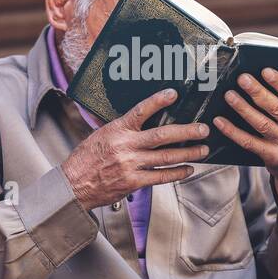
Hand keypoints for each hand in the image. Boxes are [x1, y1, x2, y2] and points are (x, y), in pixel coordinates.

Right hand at [61, 89, 210, 211]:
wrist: (73, 184)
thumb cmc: (87, 157)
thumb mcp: (101, 134)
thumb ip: (122, 128)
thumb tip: (141, 118)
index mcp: (117, 129)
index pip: (140, 111)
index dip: (158, 101)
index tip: (173, 94)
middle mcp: (126, 146)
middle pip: (162, 136)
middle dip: (187, 132)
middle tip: (204, 129)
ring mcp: (131, 165)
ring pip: (166, 157)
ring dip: (188, 153)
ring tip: (203, 149)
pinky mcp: (133, 182)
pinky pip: (161, 177)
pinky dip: (177, 173)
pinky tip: (188, 169)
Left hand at [213, 69, 277, 183]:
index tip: (265, 70)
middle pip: (276, 108)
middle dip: (258, 92)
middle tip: (242, 78)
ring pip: (261, 124)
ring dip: (243, 108)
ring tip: (229, 95)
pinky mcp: (273, 157)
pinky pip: (249, 142)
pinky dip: (233, 132)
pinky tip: (220, 121)